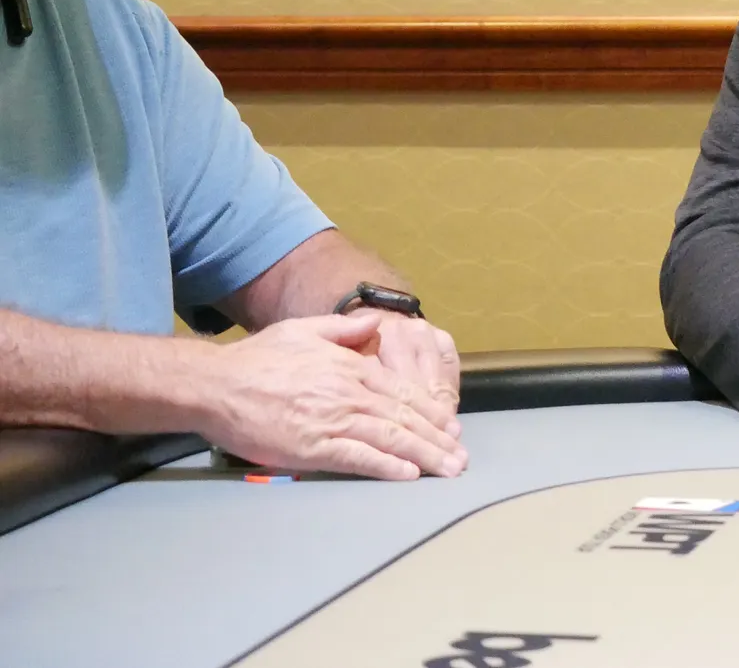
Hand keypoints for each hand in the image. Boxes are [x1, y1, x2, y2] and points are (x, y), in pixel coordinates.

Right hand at [197, 310, 468, 481]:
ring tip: (447, 469)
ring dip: (423, 455)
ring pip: (389, 438)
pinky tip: (408, 474)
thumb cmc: (258, 358)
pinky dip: (385, 466)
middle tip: (461, 457)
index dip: (430, 410)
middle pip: (403, 417)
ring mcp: (331, 420)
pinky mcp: (312, 447)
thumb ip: (345, 329)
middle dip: (437, 439)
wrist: (217, 384)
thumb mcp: (306, 330)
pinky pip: (357, 458)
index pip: (401, 391)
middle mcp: (348, 393)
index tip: (451, 425)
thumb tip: (377, 323)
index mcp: (349, 367)